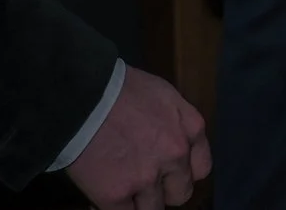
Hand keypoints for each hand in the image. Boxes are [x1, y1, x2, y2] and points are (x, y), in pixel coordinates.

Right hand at [65, 67, 209, 209]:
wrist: (84, 96)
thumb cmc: (122, 89)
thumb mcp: (165, 96)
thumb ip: (177, 123)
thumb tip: (174, 141)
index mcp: (191, 130)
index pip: (201, 170)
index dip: (183, 174)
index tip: (169, 174)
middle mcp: (176, 156)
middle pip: (180, 194)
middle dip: (163, 190)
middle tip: (144, 181)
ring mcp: (146, 178)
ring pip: (153, 209)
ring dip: (139, 202)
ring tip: (123, 188)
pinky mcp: (116, 195)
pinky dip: (114, 208)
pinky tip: (104, 195)